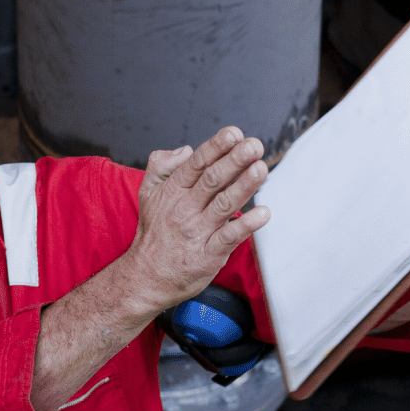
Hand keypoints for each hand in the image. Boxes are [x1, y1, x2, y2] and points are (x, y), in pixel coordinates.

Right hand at [121, 126, 272, 315]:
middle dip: (234, 160)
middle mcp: (184, 209)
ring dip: (244, 185)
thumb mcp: (147, 194)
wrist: (145, 277)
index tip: (234, 133)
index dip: (216, 147)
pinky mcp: (208, 255)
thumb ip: (162, 166)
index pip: (196, 164)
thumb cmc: (153, 233)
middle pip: (212, 180)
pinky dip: (246, 225)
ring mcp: (197, 233)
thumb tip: (186, 149)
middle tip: (254, 145)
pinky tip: (263, 213)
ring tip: (261, 168)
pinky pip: (229, 238)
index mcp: (172, 192)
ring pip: (223, 204)